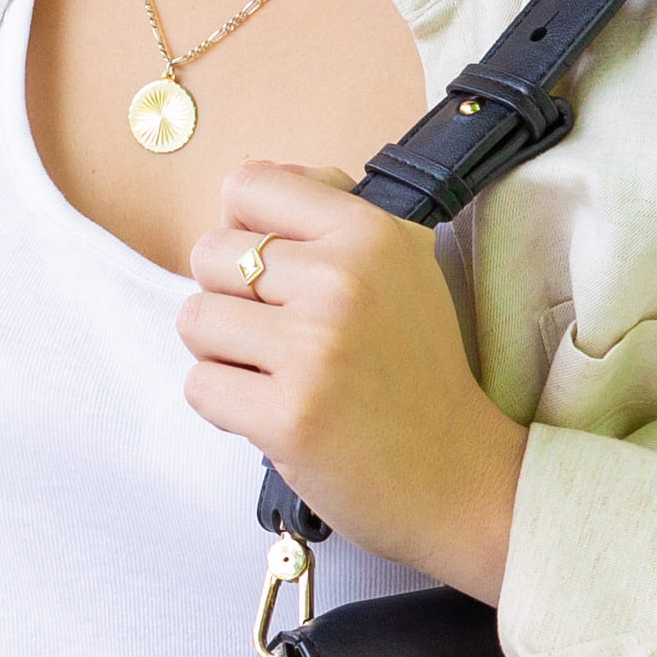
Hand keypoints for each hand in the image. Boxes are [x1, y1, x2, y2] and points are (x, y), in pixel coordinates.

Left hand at [178, 161, 526, 601]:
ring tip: (279, 376)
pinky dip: (226, 408)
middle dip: (231, 298)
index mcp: (370, 233)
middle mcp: (343, 280)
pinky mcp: (288, 415)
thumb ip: (330, 211)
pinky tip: (278, 415)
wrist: (461, 477)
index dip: (244, 229)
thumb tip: (253, 179)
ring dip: (223, 354)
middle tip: (283, 339)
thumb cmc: (417, 372)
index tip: (275, 272)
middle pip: (209, 253)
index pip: (247, 184)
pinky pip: (199, 386)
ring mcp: (315, 349)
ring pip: (194, 319)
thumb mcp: (401, 266)